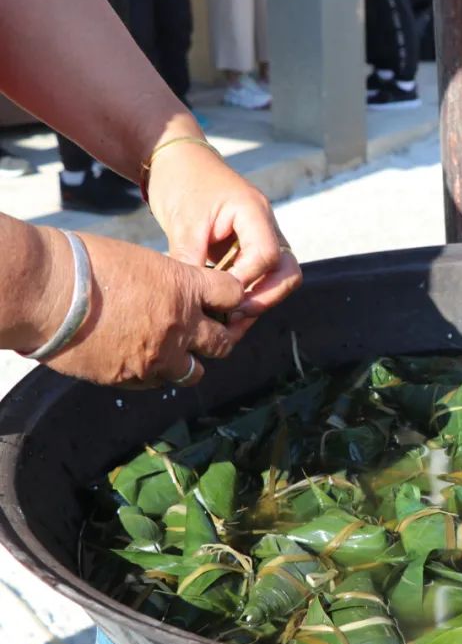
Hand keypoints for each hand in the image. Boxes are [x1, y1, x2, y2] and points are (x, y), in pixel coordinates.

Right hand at [28, 229, 244, 386]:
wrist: (45, 292)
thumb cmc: (85, 263)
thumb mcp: (141, 261)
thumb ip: (169, 282)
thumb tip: (177, 294)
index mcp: (185, 287)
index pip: (234, 295)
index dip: (230, 298)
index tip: (222, 301)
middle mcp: (180, 325)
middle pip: (223, 343)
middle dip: (218, 339)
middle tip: (207, 335)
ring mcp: (158, 355)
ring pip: (193, 372)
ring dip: (186, 363)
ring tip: (171, 353)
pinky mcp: (132, 376)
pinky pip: (154, 382)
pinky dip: (151, 373)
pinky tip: (134, 358)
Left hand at [146, 141, 301, 334]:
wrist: (178, 161)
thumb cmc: (181, 181)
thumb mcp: (182, 221)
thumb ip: (191, 259)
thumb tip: (192, 300)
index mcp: (254, 211)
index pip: (266, 256)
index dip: (246, 281)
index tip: (220, 295)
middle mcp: (267, 226)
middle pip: (287, 272)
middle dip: (266, 297)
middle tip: (235, 314)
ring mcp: (262, 237)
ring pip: (279, 278)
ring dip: (259, 298)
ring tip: (228, 314)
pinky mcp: (250, 248)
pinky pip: (261, 276)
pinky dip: (247, 293)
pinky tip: (223, 304)